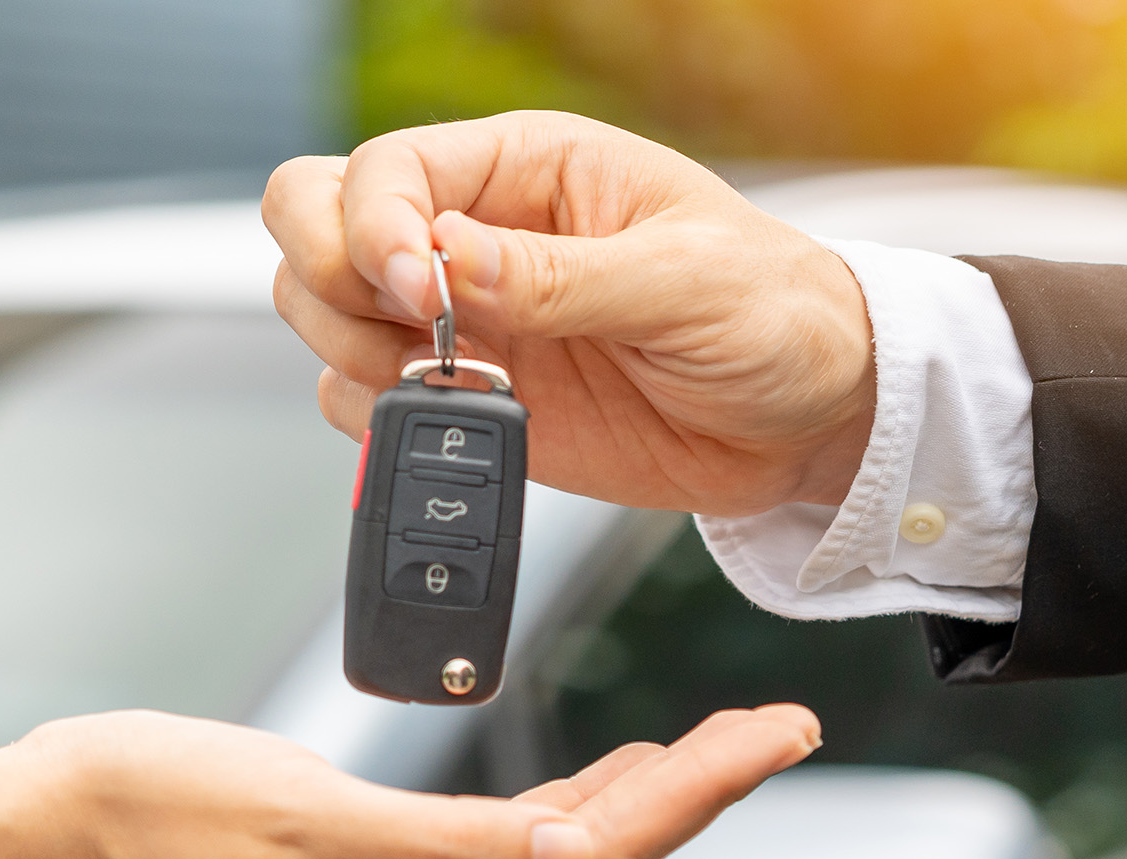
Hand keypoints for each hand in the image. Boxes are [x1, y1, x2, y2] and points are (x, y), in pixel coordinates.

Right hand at [0, 705, 819, 858]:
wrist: (58, 820)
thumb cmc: (158, 804)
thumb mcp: (303, 812)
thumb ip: (446, 845)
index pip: (591, 857)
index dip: (693, 794)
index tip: (770, 737)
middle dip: (691, 792)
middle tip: (774, 728)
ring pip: (553, 855)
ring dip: (636, 799)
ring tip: (713, 746)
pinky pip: (497, 849)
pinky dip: (561, 808)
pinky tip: (593, 781)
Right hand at [264, 111, 876, 515]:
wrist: (808, 419)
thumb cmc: (772, 314)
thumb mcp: (683, 281)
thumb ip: (558, 276)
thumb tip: (446, 258)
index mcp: (525, 170)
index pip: (385, 170)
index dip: (373, 228)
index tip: (423, 292)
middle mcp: (475, 237)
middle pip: (317, 223)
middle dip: (330, 279)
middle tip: (406, 332)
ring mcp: (462, 322)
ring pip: (323, 313)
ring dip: (351, 352)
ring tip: (448, 381)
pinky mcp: (468, 399)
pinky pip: (363, 402)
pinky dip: (380, 421)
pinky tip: (462, 419)